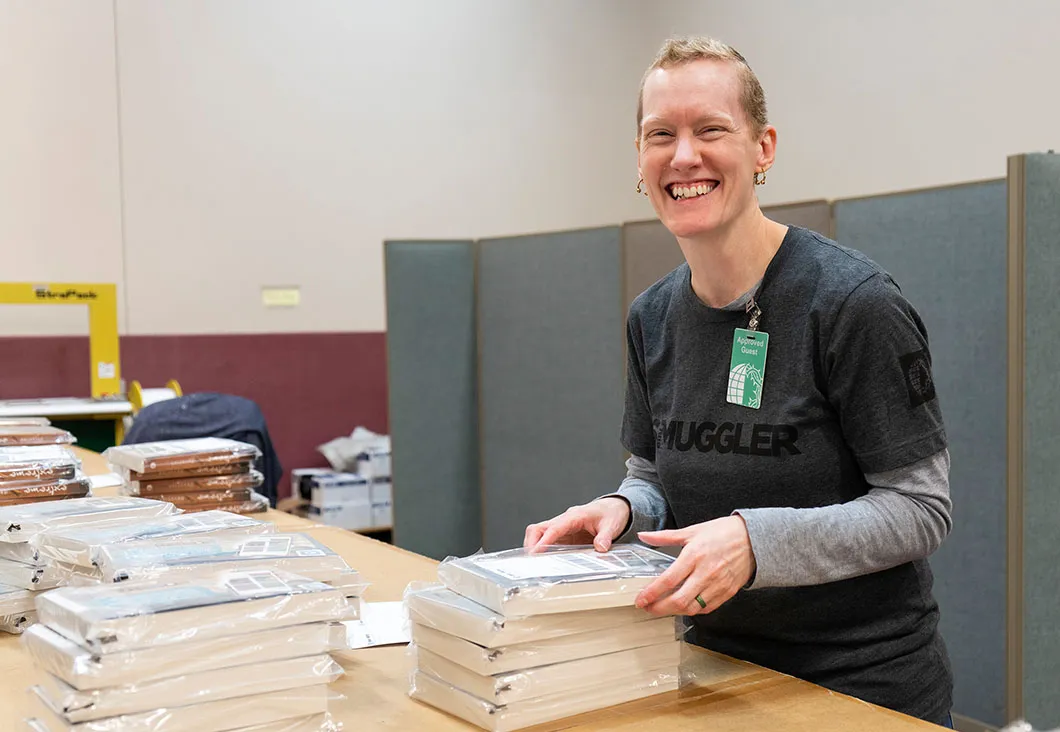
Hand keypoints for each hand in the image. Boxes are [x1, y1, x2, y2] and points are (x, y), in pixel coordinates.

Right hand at [523, 497, 630, 553]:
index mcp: (575, 516)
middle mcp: (565, 520)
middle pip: (539, 529)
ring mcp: (563, 528)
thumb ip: (605, 536)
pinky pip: (548, 541)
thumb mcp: (612, 525)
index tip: (535, 552)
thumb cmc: (611, 513)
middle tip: (531, 562)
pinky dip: (543, 551)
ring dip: (535, 548)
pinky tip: (545, 563)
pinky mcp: (565, 535)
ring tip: (535, 565)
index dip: (543, 541)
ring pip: (540, 534)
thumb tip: (600, 548)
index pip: (554, 528)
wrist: (614, 507)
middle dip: (532, 544)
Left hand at [633, 515, 755, 615]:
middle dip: (658, 608)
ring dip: (674, 611)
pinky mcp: (727, 593)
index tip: (640, 599)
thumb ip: (665, 537)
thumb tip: (644, 536)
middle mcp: (705, 573)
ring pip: (691, 608)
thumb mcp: (692, 530)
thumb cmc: (723, 533)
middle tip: (647, 607)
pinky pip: (706, 608)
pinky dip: (692, 610)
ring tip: (662, 607)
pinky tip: (684, 605)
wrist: (754, 539)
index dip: (651, 593)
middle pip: (678, 600)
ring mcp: (717, 585)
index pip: (668, 580)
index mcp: (694, 556)